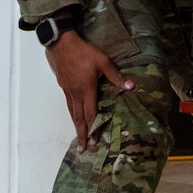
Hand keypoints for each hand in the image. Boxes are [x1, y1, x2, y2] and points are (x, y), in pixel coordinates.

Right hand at [46, 29, 131, 144]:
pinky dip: (72, 114)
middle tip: (83, 149)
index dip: (93, 129)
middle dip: (82, 134)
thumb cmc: (83, 51)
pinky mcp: (63, 85)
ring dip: (76, 126)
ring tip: (78, 137)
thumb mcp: (102, 61)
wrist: (61, 43)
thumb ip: (116, 75)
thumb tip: (131, 86)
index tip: (94, 142)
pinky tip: (73, 115)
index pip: (91, 114)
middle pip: (79, 118)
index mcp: (86, 90)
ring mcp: (68, 90)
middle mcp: (76, 93)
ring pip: (72, 112)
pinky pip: (68, 104)